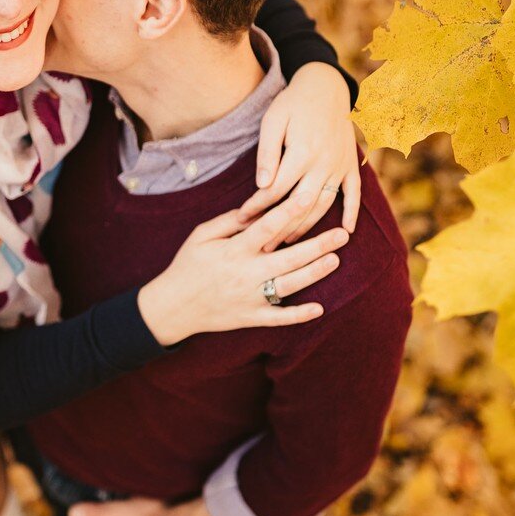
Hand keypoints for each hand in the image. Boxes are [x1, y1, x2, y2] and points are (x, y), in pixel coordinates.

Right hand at [137, 199, 348, 344]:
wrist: (172, 307)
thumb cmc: (187, 265)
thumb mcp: (201, 236)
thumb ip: (229, 221)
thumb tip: (256, 208)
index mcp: (234, 250)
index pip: (266, 228)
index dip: (288, 212)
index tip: (308, 197)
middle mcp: (245, 273)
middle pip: (288, 258)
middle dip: (317, 245)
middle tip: (342, 234)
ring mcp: (249, 298)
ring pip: (289, 285)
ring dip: (314, 273)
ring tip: (335, 260)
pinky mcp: (250, 318)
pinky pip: (278, 317)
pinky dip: (298, 315)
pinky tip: (320, 308)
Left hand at [242, 62, 360, 246]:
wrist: (326, 87)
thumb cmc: (292, 104)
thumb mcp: (273, 121)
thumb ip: (268, 153)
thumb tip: (262, 185)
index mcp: (302, 152)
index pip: (276, 189)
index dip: (258, 206)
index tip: (242, 219)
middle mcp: (324, 163)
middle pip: (300, 205)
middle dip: (280, 227)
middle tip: (262, 246)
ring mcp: (340, 166)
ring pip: (325, 205)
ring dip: (308, 227)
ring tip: (289, 244)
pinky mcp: (351, 165)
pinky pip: (354, 193)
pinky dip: (352, 213)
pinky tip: (346, 233)